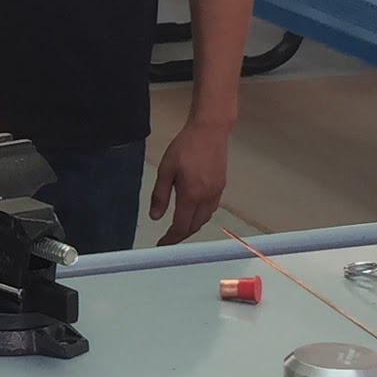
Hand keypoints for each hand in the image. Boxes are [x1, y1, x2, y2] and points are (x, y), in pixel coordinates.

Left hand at [149, 121, 230, 245]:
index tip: (162, 245)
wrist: (209, 132)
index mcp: (191, 195)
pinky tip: (192, 211)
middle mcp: (207, 198)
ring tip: (178, 227)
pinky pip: (210, 209)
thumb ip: (160, 195)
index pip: (181, 226)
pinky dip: (200, 216)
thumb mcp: (166, 169)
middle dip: (181, 235)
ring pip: (204, 219)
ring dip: (191, 227)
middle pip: (194, 226)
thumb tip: (155, 217)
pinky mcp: (221, 187)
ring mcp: (216, 193)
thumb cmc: (184, 147)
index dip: (171, 238)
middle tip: (168, 238)